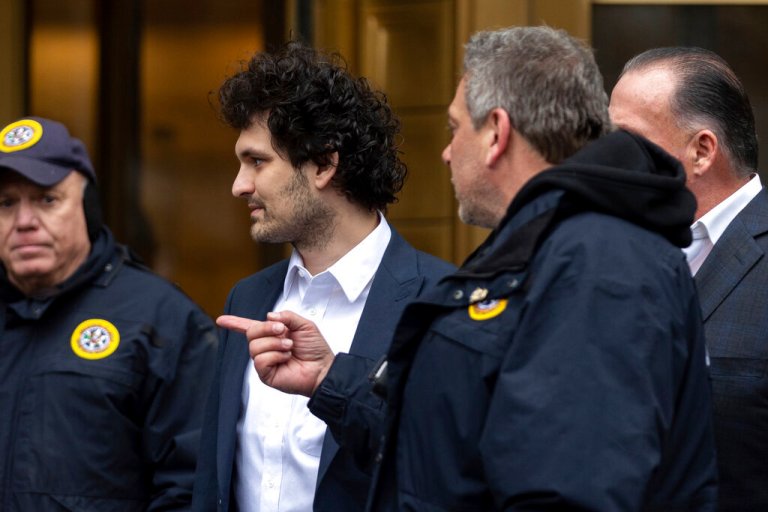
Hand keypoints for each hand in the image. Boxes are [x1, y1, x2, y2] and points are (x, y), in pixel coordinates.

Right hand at [216, 310, 334, 395]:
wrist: (322, 369)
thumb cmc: (315, 349)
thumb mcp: (304, 325)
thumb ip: (287, 316)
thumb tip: (269, 316)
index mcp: (273, 334)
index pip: (249, 327)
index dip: (235, 323)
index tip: (221, 320)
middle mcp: (266, 347)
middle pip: (251, 332)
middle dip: (267, 328)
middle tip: (283, 331)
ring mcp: (265, 361)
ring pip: (254, 346)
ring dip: (275, 343)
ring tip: (289, 347)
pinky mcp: (265, 374)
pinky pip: (260, 360)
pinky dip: (275, 355)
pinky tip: (285, 358)